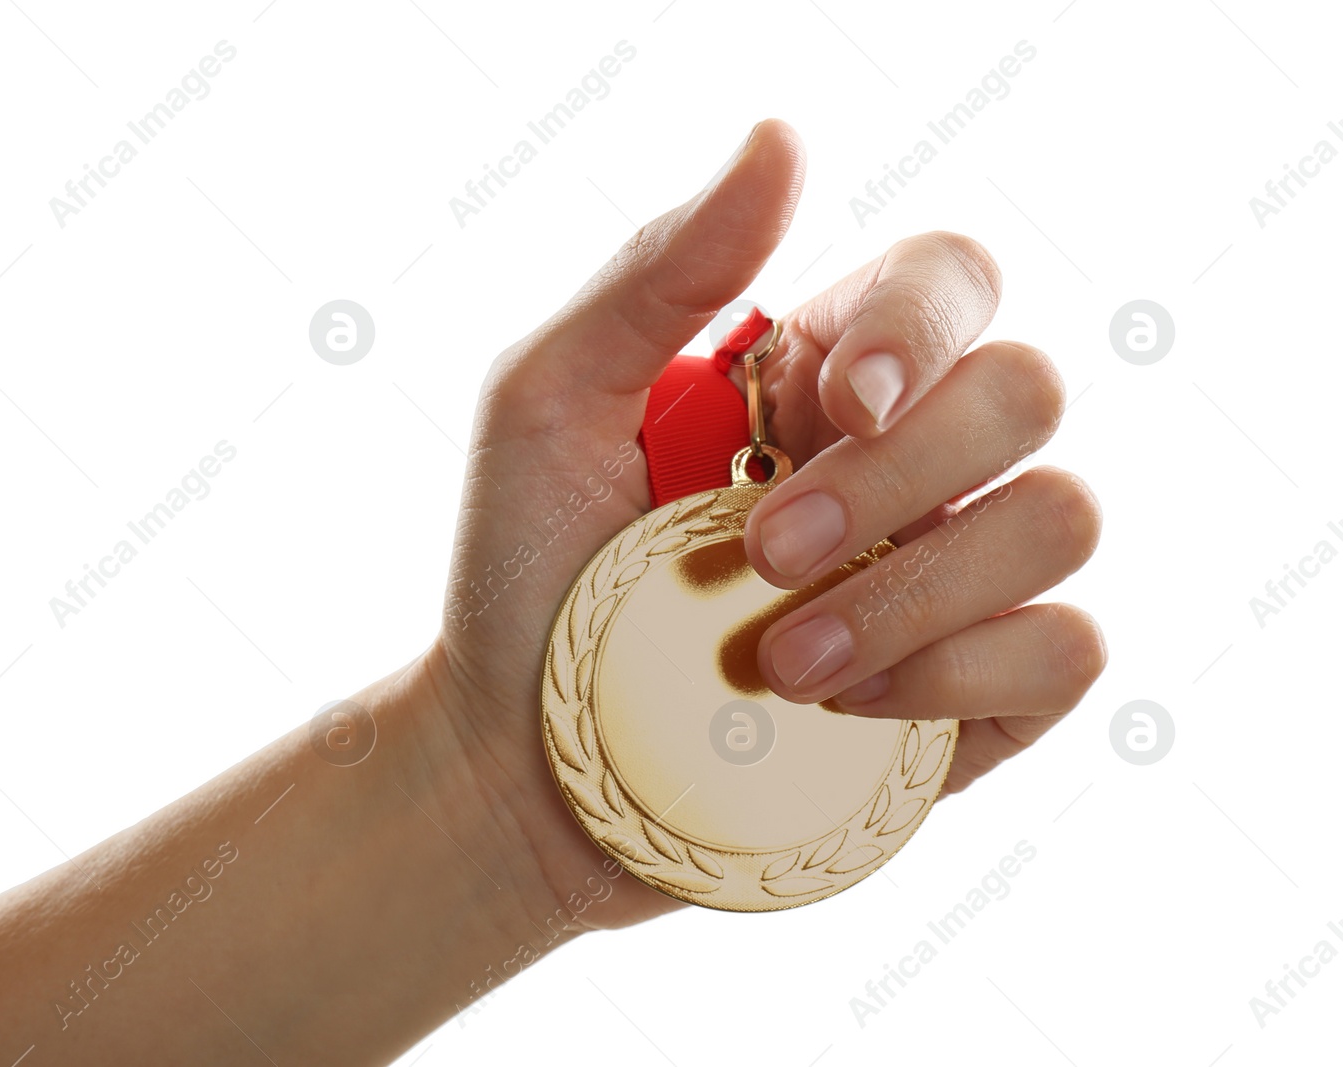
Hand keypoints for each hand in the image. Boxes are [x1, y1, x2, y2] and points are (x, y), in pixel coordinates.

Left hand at [422, 118, 1104, 930]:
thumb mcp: (551, 398)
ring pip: (1063, 514)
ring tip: (779, 663)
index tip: (838, 402)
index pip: (951, 280)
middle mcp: (908, 461)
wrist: (527, 767)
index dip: (923, 322)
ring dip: (916, 591)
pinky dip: (957, 673)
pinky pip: (1069, 650)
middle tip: (755, 553)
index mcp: (819, 373)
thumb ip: (665, 269)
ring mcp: (954, 576)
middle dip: (890, 481)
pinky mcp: (980, 693)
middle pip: (1024, 392)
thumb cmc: (527, 571)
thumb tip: (783, 135)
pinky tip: (842, 709)